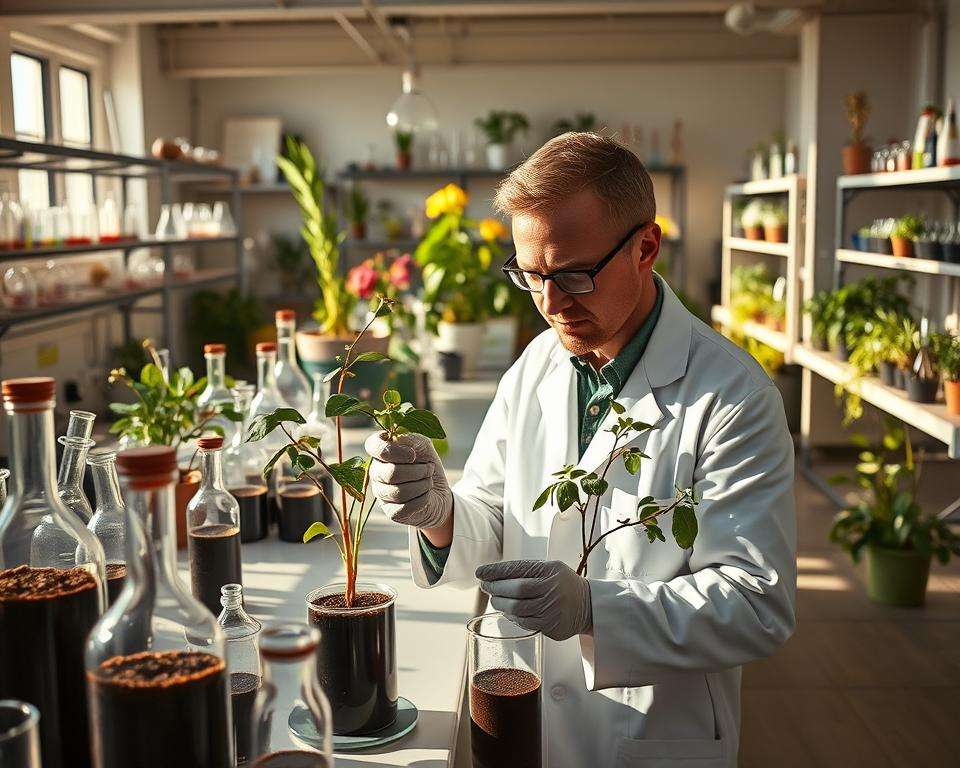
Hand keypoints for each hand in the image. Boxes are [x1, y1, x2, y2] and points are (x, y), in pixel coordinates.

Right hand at [365, 431, 452, 528]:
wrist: (439, 492)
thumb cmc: (427, 465)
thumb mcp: (424, 447)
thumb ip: (412, 440)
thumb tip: (398, 441)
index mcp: (381, 453)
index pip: (372, 446)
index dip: (392, 450)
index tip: (412, 454)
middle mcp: (376, 473)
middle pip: (390, 473)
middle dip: (417, 471)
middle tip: (429, 469)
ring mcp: (381, 493)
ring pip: (398, 492)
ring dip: (422, 485)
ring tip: (429, 481)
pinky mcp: (391, 512)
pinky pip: (404, 508)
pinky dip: (422, 499)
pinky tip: (426, 494)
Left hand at [476, 560, 592, 640]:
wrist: (588, 605)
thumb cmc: (562, 584)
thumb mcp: (549, 568)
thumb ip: (525, 570)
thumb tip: (492, 574)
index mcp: (550, 570)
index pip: (517, 569)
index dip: (495, 571)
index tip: (480, 572)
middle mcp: (552, 589)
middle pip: (516, 589)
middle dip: (495, 588)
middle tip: (485, 586)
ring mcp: (552, 609)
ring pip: (517, 608)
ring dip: (500, 604)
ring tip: (494, 600)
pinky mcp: (551, 626)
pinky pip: (524, 622)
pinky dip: (512, 616)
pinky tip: (508, 611)